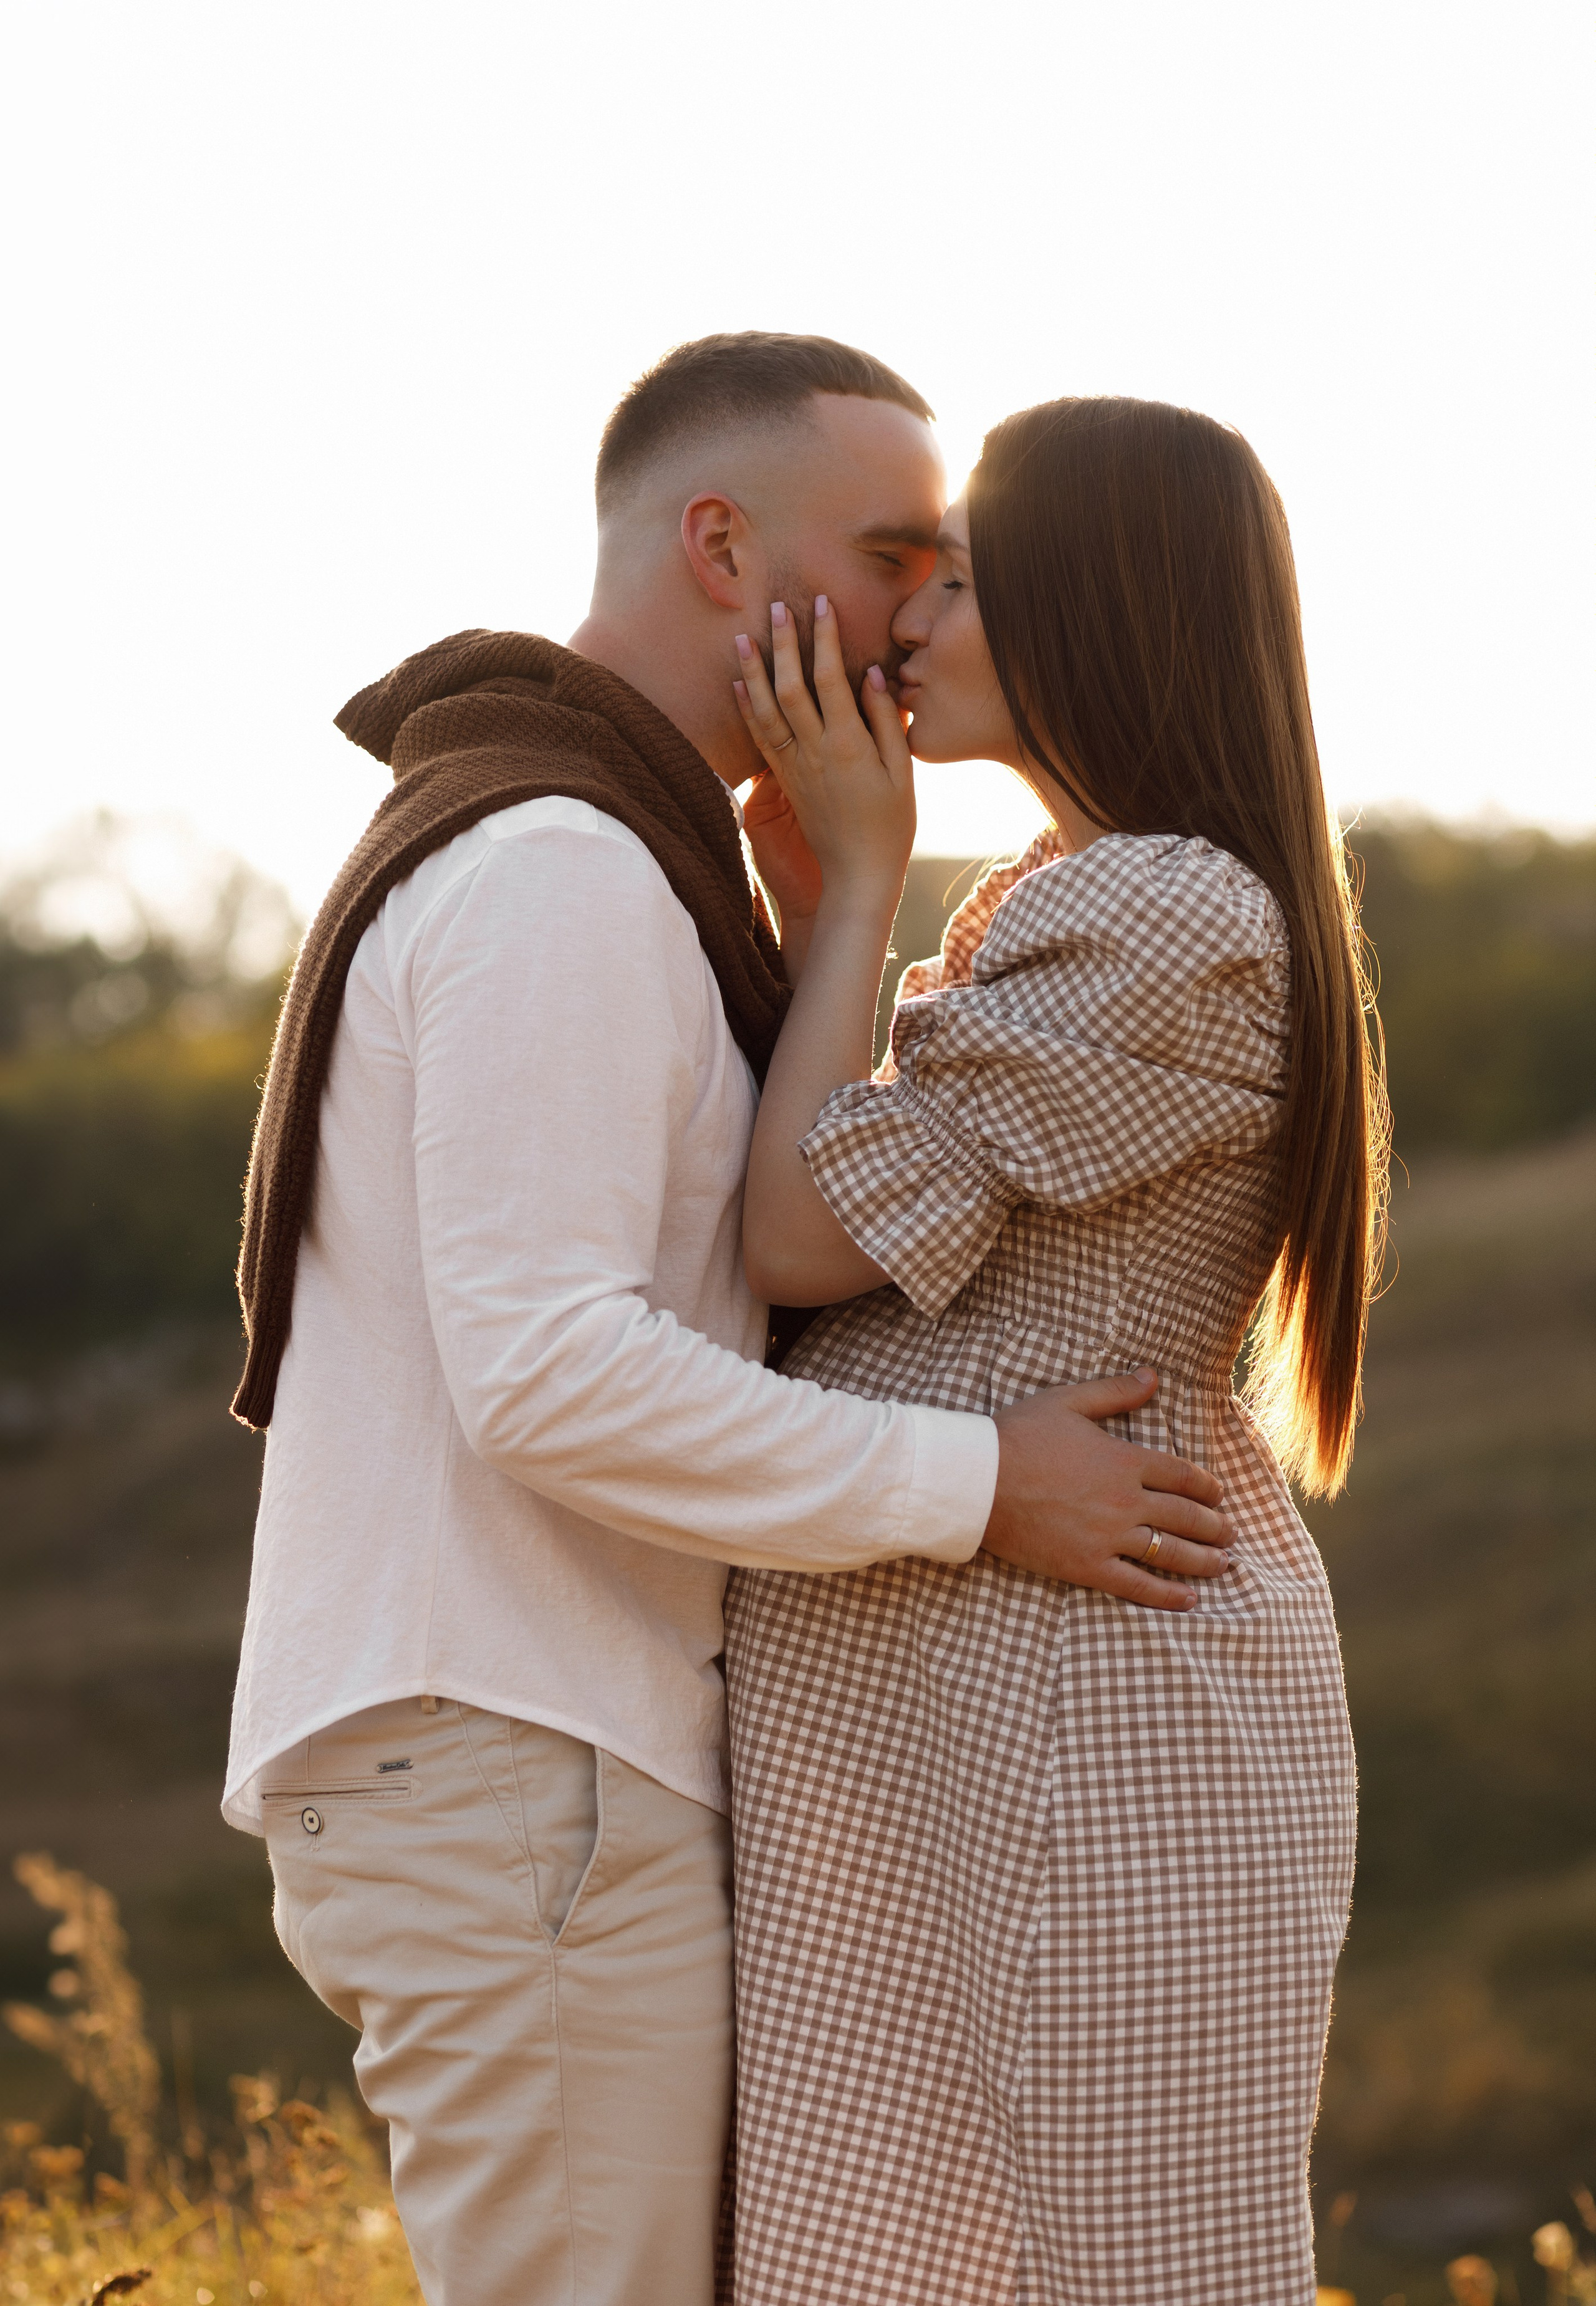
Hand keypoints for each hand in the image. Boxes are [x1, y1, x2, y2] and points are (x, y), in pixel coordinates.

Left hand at [733, 596, 913, 913]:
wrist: (857, 875)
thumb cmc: (890, 825)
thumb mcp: (903, 772)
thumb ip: (887, 722)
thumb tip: (872, 674)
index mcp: (849, 746)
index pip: (831, 679)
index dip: (824, 639)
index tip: (821, 604)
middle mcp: (816, 753)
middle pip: (791, 688)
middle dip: (783, 644)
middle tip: (776, 606)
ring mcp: (795, 768)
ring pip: (767, 711)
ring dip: (753, 672)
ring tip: (742, 636)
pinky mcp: (784, 783)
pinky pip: (760, 740)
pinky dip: (747, 709)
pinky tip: (738, 685)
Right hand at [984, 1369, 1233, 1612]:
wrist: (977, 1482)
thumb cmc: (1018, 1436)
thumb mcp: (1068, 1401)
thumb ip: (1115, 1391)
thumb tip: (1153, 1376)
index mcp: (1125, 1460)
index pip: (1183, 1476)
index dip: (1208, 1487)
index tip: (1220, 1496)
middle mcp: (1126, 1500)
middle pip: (1186, 1517)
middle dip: (1215, 1527)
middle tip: (1230, 1534)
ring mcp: (1108, 1537)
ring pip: (1171, 1553)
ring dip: (1204, 1561)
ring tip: (1224, 1565)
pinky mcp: (1087, 1567)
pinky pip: (1137, 1586)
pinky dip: (1167, 1596)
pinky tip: (1189, 1600)